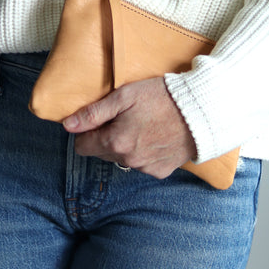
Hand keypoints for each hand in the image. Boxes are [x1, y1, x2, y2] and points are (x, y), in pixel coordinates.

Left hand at [63, 77, 196, 178]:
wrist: (200, 110)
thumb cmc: (162, 97)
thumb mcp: (125, 96)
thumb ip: (93, 113)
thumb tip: (68, 125)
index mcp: (115, 142)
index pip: (82, 146)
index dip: (87, 132)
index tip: (100, 120)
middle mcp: (128, 160)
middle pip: (101, 153)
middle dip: (106, 138)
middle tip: (124, 118)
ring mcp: (145, 168)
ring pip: (122, 160)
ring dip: (125, 146)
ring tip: (143, 125)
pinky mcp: (161, 171)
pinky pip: (142, 165)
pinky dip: (144, 153)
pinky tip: (155, 137)